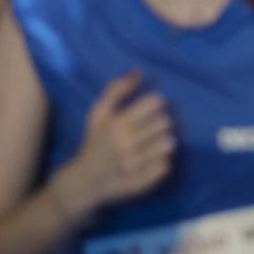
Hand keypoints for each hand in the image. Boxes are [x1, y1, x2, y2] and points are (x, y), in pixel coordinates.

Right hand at [68, 71, 175, 210]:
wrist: (85, 181)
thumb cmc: (94, 142)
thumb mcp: (98, 114)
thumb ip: (116, 90)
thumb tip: (138, 72)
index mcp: (117, 125)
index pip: (154, 103)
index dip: (156, 103)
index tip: (152, 107)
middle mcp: (127, 144)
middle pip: (164, 122)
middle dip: (162, 122)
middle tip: (154, 125)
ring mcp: (136, 164)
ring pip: (168, 144)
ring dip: (165, 141)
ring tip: (155, 141)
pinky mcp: (144, 181)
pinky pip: (166, 165)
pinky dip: (162, 161)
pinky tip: (152, 159)